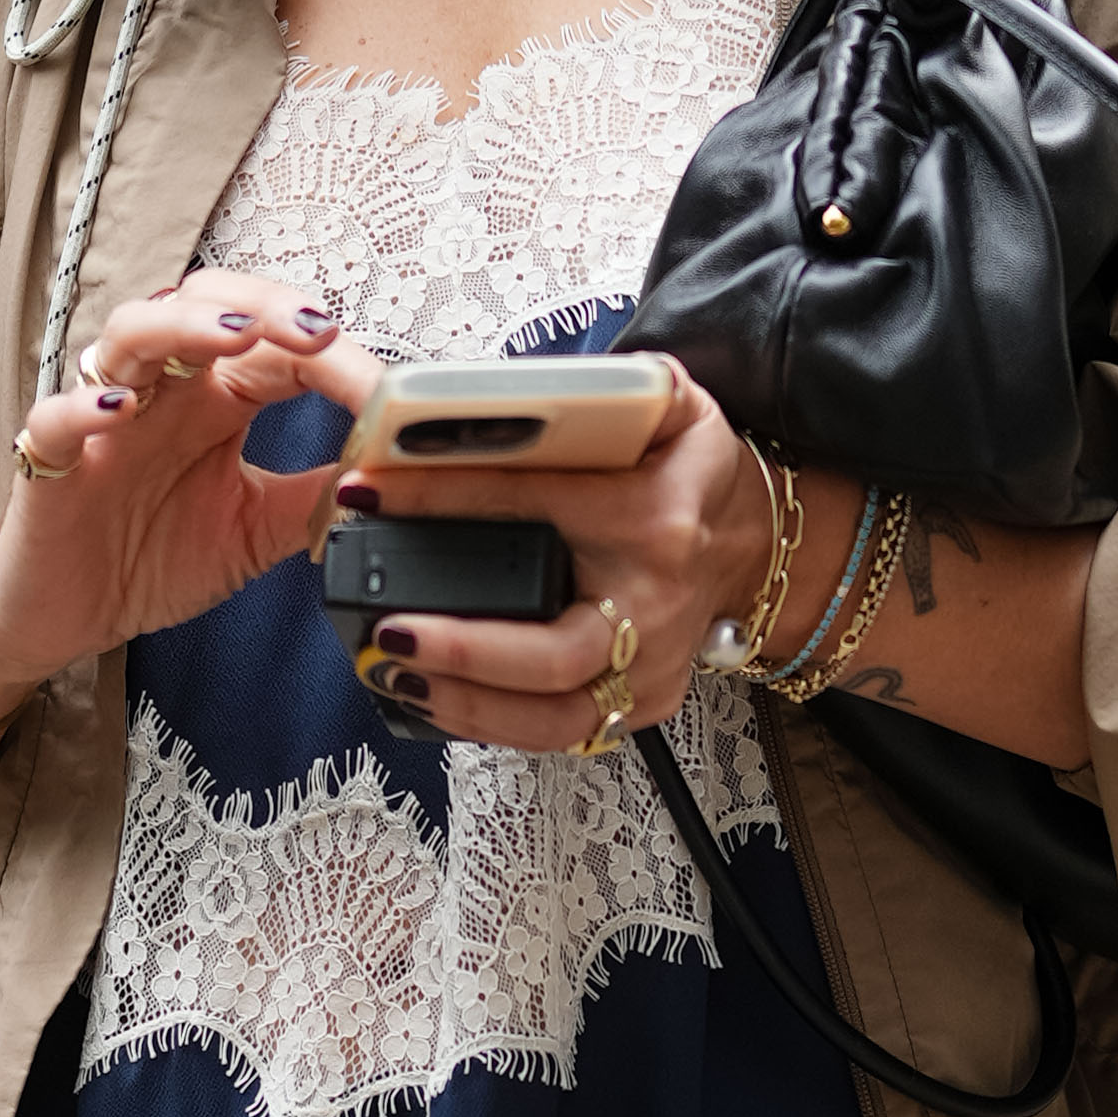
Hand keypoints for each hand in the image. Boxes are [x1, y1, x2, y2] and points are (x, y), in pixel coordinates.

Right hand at [0, 267, 368, 683]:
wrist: (68, 617)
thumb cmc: (152, 559)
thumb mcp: (258, 532)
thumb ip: (318, 499)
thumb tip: (393, 478)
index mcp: (216, 401)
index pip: (278, 349)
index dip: (330, 354)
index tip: (382, 386)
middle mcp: (163, 393)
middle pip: (205, 307)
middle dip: (263, 306)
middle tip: (316, 330)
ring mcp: (105, 420)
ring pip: (131, 334)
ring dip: (183, 326)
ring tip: (234, 338)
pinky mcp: (52, 463)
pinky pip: (58, 418)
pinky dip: (85, 406)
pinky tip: (122, 408)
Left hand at [340, 372, 786, 758]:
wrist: (749, 546)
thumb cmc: (694, 477)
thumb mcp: (673, 406)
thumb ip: (621, 384)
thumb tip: (533, 387)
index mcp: (651, 517)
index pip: (532, 503)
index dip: (440, 497)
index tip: (367, 493)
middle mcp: (653, 603)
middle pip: (556, 653)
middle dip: (466, 649)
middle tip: (391, 632)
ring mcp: (650, 667)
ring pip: (557, 715)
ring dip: (470, 704)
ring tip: (397, 673)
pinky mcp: (640, 703)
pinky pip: (562, 732)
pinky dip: (493, 722)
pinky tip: (435, 697)